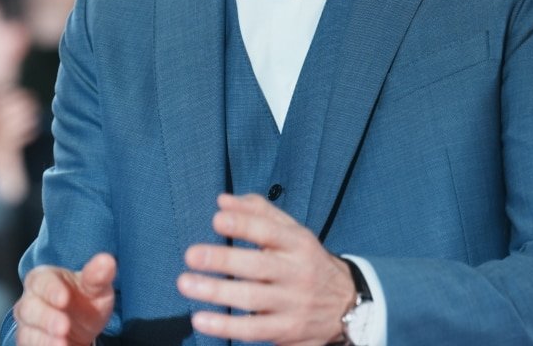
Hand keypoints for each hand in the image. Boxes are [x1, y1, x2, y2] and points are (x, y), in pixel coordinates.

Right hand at [14, 253, 115, 345]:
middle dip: (46, 318)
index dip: (51, 290)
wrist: (81, 325)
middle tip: (63, 327)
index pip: (41, 282)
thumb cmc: (84, 299)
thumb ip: (98, 276)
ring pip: (28, 331)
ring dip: (44, 340)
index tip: (64, 298)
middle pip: (30, 308)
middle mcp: (31, 301)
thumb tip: (107, 261)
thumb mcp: (95, 287)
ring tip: (62, 344)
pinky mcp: (30, 342)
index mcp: (43, 279)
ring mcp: (29, 324)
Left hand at [177, 193, 355, 345]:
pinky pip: (254, 330)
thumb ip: (259, 213)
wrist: (347, 304)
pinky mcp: (287, 331)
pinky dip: (226, 326)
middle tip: (191, 254)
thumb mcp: (292, 232)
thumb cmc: (306, 261)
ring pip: (253, 299)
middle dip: (223, 260)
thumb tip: (223, 201)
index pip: (270, 231)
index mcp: (298, 244)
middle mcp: (297, 273)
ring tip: (185, 283)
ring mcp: (293, 304)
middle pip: (259, 266)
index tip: (216, 219)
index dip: (243, 225)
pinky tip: (201, 319)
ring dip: (217, 292)